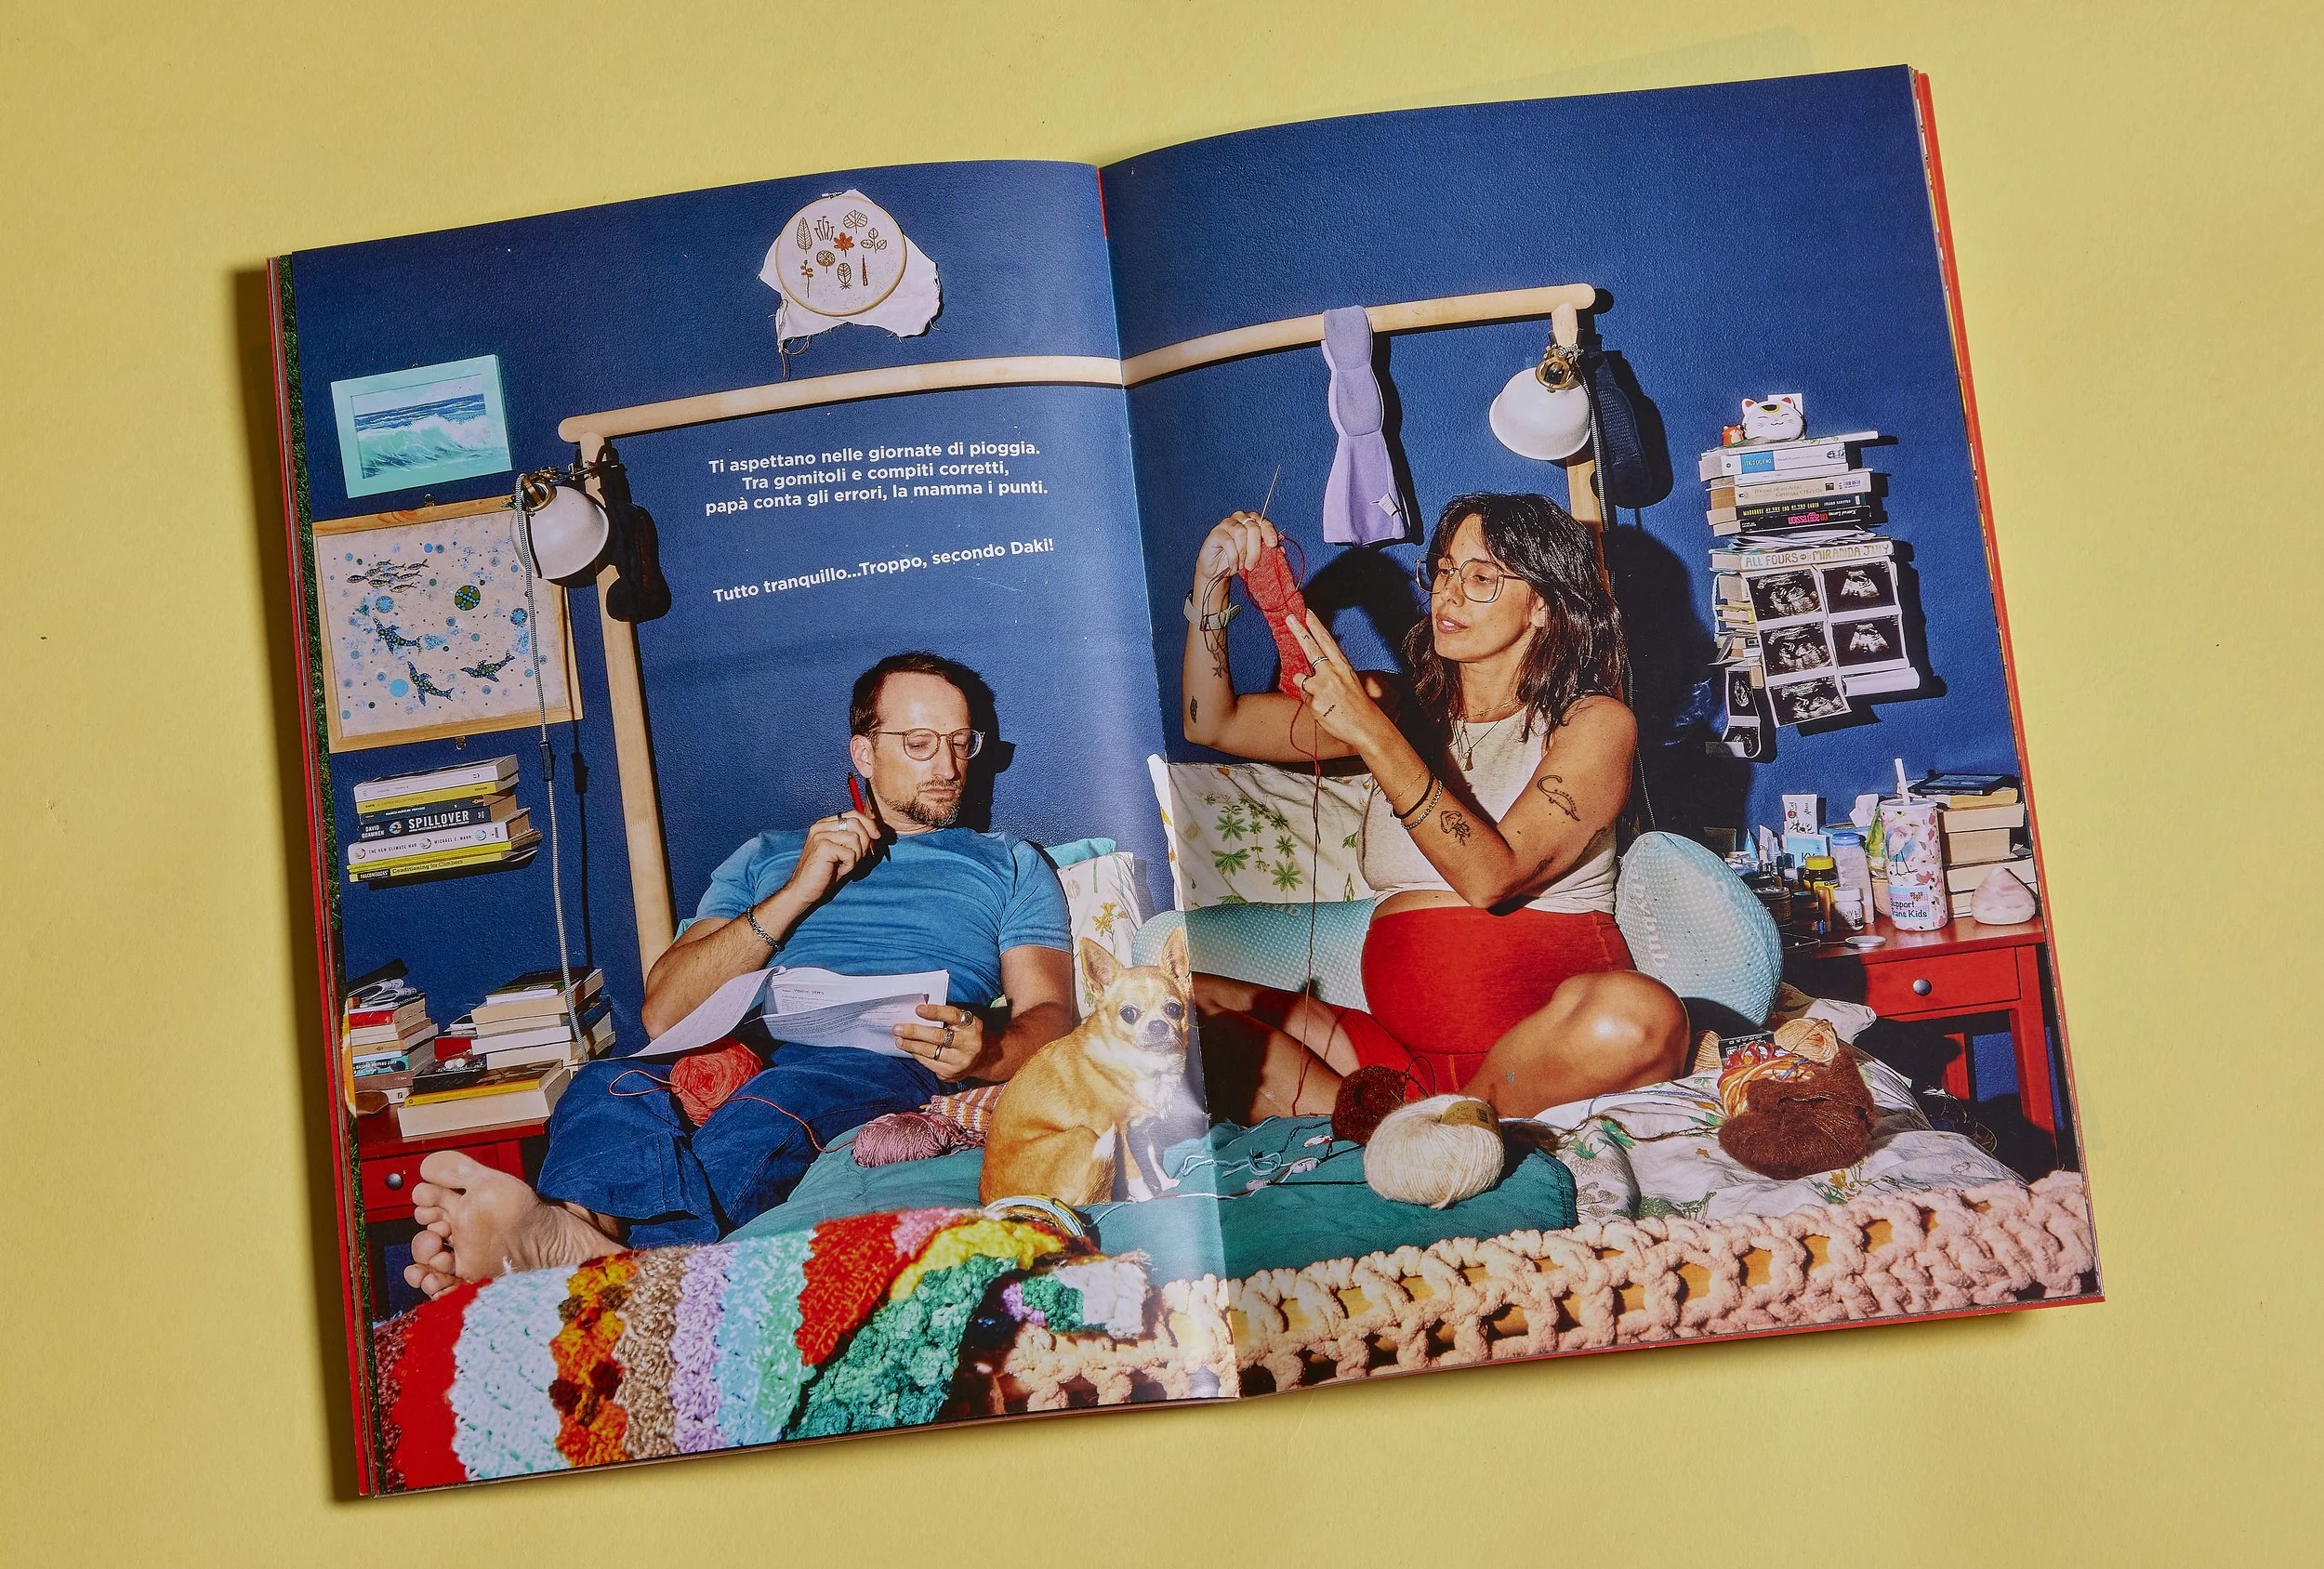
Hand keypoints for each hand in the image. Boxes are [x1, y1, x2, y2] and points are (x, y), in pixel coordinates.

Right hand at [780, 809, 879, 905]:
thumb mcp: (843, 852)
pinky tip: (840, 871)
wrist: (804, 890)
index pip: (853, 814)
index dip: (869, 824)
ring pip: (855, 838)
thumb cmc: (825, 873)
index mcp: (825, 824)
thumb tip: (876, 832)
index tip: (877, 836)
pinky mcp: (822, 847)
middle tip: (858, 858)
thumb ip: (855, 839)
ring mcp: (820, 835)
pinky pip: (850, 853)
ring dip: (856, 856)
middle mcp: (821, 826)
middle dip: (865, 841)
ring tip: (845, 865)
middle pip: (856, 823)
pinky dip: (850, 865)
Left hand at [893, 1002, 984, 1081]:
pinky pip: (929, 1064)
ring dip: (911, 1045)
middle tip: (898, 1028)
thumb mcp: (963, 1022)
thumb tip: (917, 1014)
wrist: (981, 1058)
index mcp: (972, 1026)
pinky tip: (910, 1049)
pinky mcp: (951, 1074)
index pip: (952, 1016)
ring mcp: (960, 1061)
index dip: (935, 1012)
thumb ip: (946, 1017)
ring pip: (930, 1052)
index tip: (918, 1009)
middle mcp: (969, 1044)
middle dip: (914, 1032)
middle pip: (937, 1037)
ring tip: (899, 1040)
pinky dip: (917, 1055)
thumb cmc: (965, 1034)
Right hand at [1192, 510, 1278, 601]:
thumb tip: (1281, 550)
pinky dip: (1233, 556)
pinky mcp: (1216, 532)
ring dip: (1242, 553)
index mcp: (1253, 522)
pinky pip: (1228, 541)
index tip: (1272, 545)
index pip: (1265, 523)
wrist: (1218, 570)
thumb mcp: (1256, 558)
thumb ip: (1268, 552)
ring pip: (1241, 533)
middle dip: (1255, 549)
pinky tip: (1234, 566)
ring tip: (1241, 566)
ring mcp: (1227, 523)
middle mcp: (1241, 518)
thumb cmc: (1239, 561)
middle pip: (1253, 528)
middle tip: (1252, 566)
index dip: (1269, 533)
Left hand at [1286, 610, 1388, 749]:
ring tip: (1325, 698)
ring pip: (1300, 678)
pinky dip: (1310, 703)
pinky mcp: (1314, 702)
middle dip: (1298, 631)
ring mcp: (1322, 687)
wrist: (1367, 728)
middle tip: (1289, 618)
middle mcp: (1332, 673)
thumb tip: (1309, 670)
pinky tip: (1324, 709)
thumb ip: (1330, 672)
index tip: (1306, 612)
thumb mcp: (1349, 683)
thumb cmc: (1358, 707)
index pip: (1327, 641)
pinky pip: (1303, 698)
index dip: (1315, 626)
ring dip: (1306, 686)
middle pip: (1311, 648)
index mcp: (1343, 666)